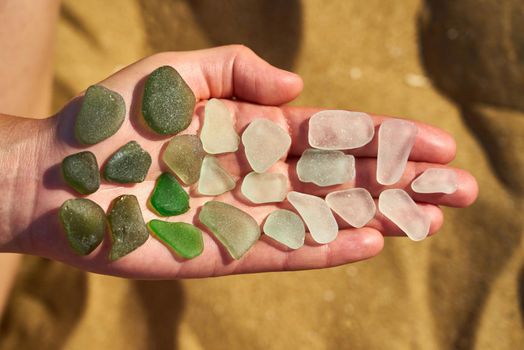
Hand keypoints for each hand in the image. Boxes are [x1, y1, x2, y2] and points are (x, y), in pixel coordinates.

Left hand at [1, 45, 477, 277]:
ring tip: (433, 219)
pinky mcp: (223, 251)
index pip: (332, 134)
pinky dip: (328, 248)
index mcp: (252, 130)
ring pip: (324, 216)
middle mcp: (258, 174)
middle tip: (459, 190)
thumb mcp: (175, 72)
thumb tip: (297, 89)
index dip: (385, 137)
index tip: (435, 144)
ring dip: (380, 216)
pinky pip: (285, 250)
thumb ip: (237, 69)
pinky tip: (372, 243)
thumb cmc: (111, 120)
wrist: (59, 176)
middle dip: (401, 182)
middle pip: (342, 178)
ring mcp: (244, 214)